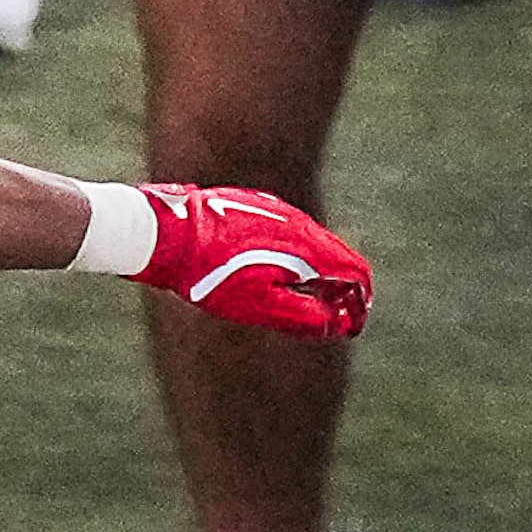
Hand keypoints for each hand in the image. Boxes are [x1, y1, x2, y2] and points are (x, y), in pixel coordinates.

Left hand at [132, 183, 370, 338]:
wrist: (170, 233)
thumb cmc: (212, 274)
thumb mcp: (260, 305)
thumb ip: (304, 316)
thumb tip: (337, 324)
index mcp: (307, 248)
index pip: (356, 272)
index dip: (361, 301)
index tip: (353, 324)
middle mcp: (300, 223)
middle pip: (339, 256)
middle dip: (344, 288)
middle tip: (337, 315)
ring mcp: (279, 211)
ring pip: (314, 243)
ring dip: (321, 271)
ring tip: (309, 298)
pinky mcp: (257, 206)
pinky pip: (291, 232)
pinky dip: (297, 255)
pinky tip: (278, 271)